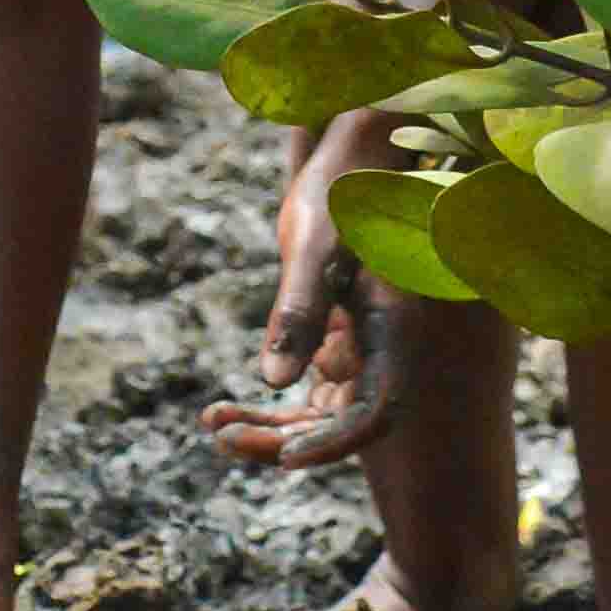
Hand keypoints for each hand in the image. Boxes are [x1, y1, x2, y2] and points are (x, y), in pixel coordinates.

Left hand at [207, 114, 405, 471]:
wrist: (351, 154)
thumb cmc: (337, 189)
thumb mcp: (311, 247)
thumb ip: (297, 312)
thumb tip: (273, 381)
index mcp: (394, 328)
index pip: (375, 411)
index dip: (334, 443)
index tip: (283, 457)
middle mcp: (384, 347)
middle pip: (344, 421)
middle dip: (287, 440)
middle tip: (226, 439)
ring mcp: (361, 347)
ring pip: (322, 413)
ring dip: (272, 428)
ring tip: (215, 426)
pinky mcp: (336, 340)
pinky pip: (305, 392)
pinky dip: (267, 406)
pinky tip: (218, 410)